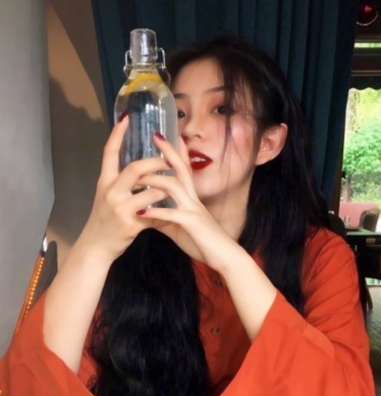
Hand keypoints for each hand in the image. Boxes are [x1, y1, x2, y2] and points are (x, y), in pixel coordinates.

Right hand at [77, 117, 170, 263]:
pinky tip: (170, 214)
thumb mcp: (107, 197)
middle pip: (136, 168)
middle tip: (170, 160)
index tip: (127, 117)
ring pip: (151, 190)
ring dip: (166, 188)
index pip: (109, 153)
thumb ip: (122, 183)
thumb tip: (143, 170)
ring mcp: (120, 207)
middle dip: (157, 162)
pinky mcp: (131, 223)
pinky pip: (155, 212)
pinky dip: (164, 212)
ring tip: (176, 187)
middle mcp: (111, 191)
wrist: (96, 246)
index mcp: (104, 182)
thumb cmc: (104, 220)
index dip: (117, 134)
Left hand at [136, 133, 239, 272]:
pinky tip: (142, 213)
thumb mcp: (180, 227)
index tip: (165, 136)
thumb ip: (164, 218)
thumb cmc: (204, 241)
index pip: (184, 170)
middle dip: (169, 152)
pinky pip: (172, 215)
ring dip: (155, 180)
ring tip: (137, 177)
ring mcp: (193, 209)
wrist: (224, 257)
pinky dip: (156, 213)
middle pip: (181, 169)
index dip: (176, 152)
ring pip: (175, 186)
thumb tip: (146, 213)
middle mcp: (193, 199)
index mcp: (191, 198)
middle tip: (155, 136)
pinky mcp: (192, 224)